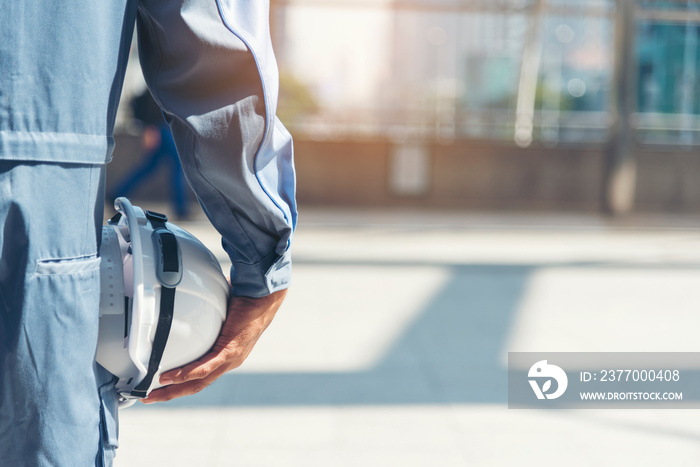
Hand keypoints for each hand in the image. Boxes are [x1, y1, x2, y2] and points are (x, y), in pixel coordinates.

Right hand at [142, 288, 287, 402]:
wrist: (263, 296)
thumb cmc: (244, 301)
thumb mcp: (219, 313)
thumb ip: (203, 315)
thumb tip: (186, 302)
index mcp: (226, 356)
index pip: (200, 377)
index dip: (180, 385)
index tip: (160, 387)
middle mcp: (229, 362)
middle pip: (196, 385)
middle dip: (171, 393)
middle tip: (149, 398)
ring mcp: (230, 358)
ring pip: (199, 381)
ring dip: (175, 389)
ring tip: (155, 392)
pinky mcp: (231, 350)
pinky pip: (207, 366)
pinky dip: (188, 373)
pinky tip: (172, 377)